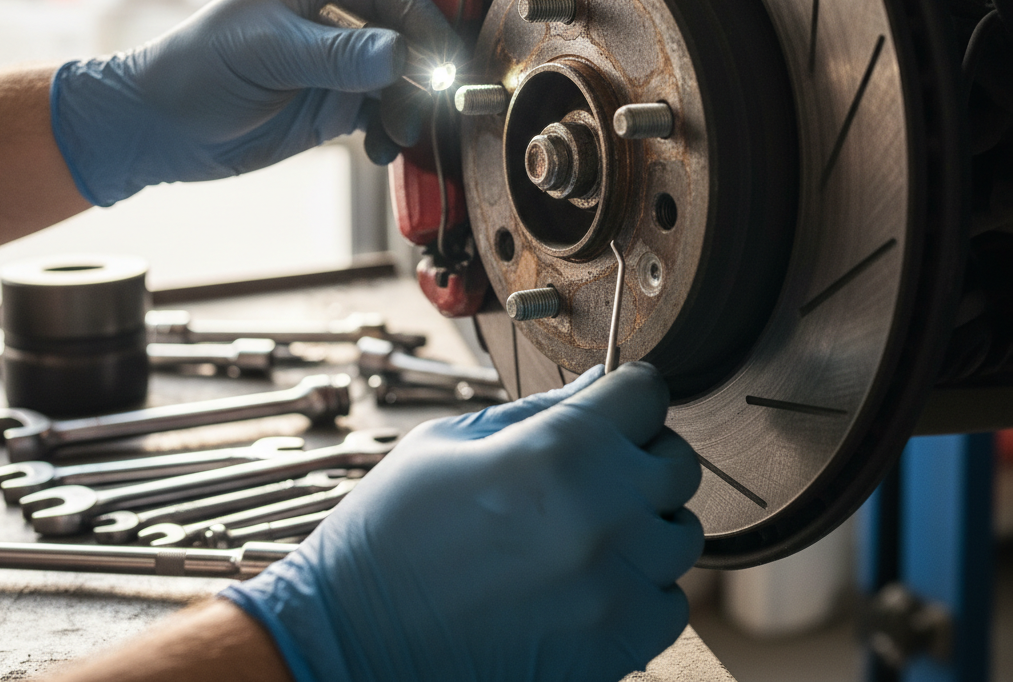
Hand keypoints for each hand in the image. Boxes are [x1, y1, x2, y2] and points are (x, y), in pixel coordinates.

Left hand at [50, 0, 459, 205]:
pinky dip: (392, 133)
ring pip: (401, 82)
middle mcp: (334, 22)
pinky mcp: (335, 107)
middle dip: (422, 74)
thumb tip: (401, 53)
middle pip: (405, 38)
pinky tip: (382, 149)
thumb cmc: (196, 72)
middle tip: (427, 107)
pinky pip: (382, 116)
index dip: (422, 22)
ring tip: (399, 135)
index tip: (440, 60)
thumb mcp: (267, 56)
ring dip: (410, 109)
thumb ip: (336, 55)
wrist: (161, 130)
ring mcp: (337, 67)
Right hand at [223, 362, 703, 681]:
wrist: (355, 636)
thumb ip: (538, 410)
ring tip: (591, 528)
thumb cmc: (394, 527)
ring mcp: (614, 585)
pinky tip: (594, 582)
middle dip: (644, 452)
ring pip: (680, 535)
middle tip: (600, 465)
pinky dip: (642, 590)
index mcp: (560, 447)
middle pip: (678, 461)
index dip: (629, 391)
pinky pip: (668, 605)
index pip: (647, 393)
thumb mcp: (453, 440)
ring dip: (645, 523)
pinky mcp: (614, 647)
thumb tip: (597, 386)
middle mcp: (603, 512)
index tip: (617, 403)